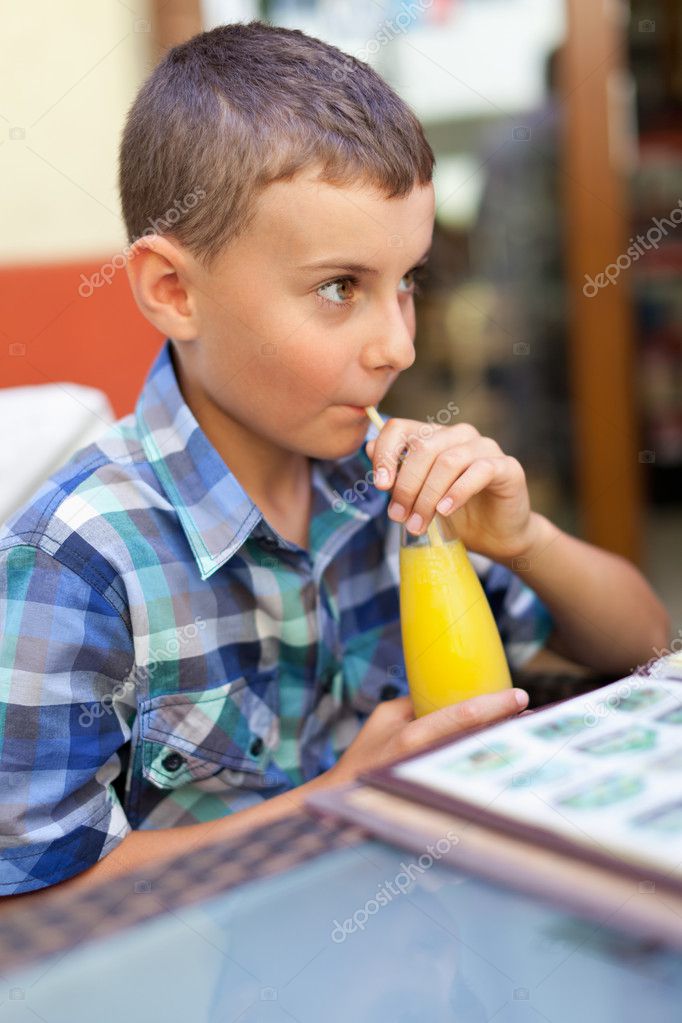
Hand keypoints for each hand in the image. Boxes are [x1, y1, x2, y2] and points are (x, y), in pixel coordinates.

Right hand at [328, 688, 528, 784]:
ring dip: (500, 743)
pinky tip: (498, 754)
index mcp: (414, 735)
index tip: (520, 696)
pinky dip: (484, 761)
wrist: (345, 797)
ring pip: (477, 758)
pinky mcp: (434, 791)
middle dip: (506, 725)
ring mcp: (433, 778)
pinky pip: (466, 773)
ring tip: (520, 730)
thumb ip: (417, 704)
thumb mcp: (385, 718)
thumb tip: (448, 693)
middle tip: (528, 715)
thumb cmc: (365, 754)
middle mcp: (427, 758)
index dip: (495, 705)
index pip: (463, 715)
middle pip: (479, 739)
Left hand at [366, 419, 538, 560]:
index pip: (400, 428)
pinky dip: (457, 492)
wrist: (495, 536)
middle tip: (398, 517)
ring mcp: (485, 447)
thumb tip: (369, 449)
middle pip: (423, 447)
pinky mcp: (506, 467)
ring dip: (428, 495)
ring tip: (419, 523)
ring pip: (447, 461)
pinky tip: (445, 511)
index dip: (385, 453)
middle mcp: (459, 435)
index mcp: (434, 437)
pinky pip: (479, 471)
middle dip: (406, 485)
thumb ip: (396, 475)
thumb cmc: (453, 513)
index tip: (380, 485)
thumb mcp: (417, 496)